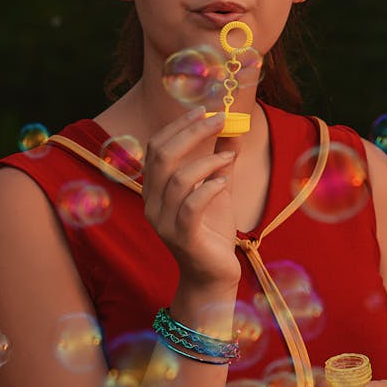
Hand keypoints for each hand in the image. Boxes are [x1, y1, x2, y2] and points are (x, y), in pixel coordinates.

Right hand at [142, 107, 240, 290]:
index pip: (156, 147)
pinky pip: (191, 206)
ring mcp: (164, 222)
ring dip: (207, 161)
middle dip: (192, 133)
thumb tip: (234, 129)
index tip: (204, 110)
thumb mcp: (218, 189)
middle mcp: (152, 203)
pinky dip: (209, 188)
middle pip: (163, 156)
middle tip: (219, 119)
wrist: (213, 275)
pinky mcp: (181, 238)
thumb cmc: (213, 230)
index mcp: (155, 188)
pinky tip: (223, 183)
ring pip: (178, 179)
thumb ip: (221, 161)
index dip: (178, 125)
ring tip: (228, 157)